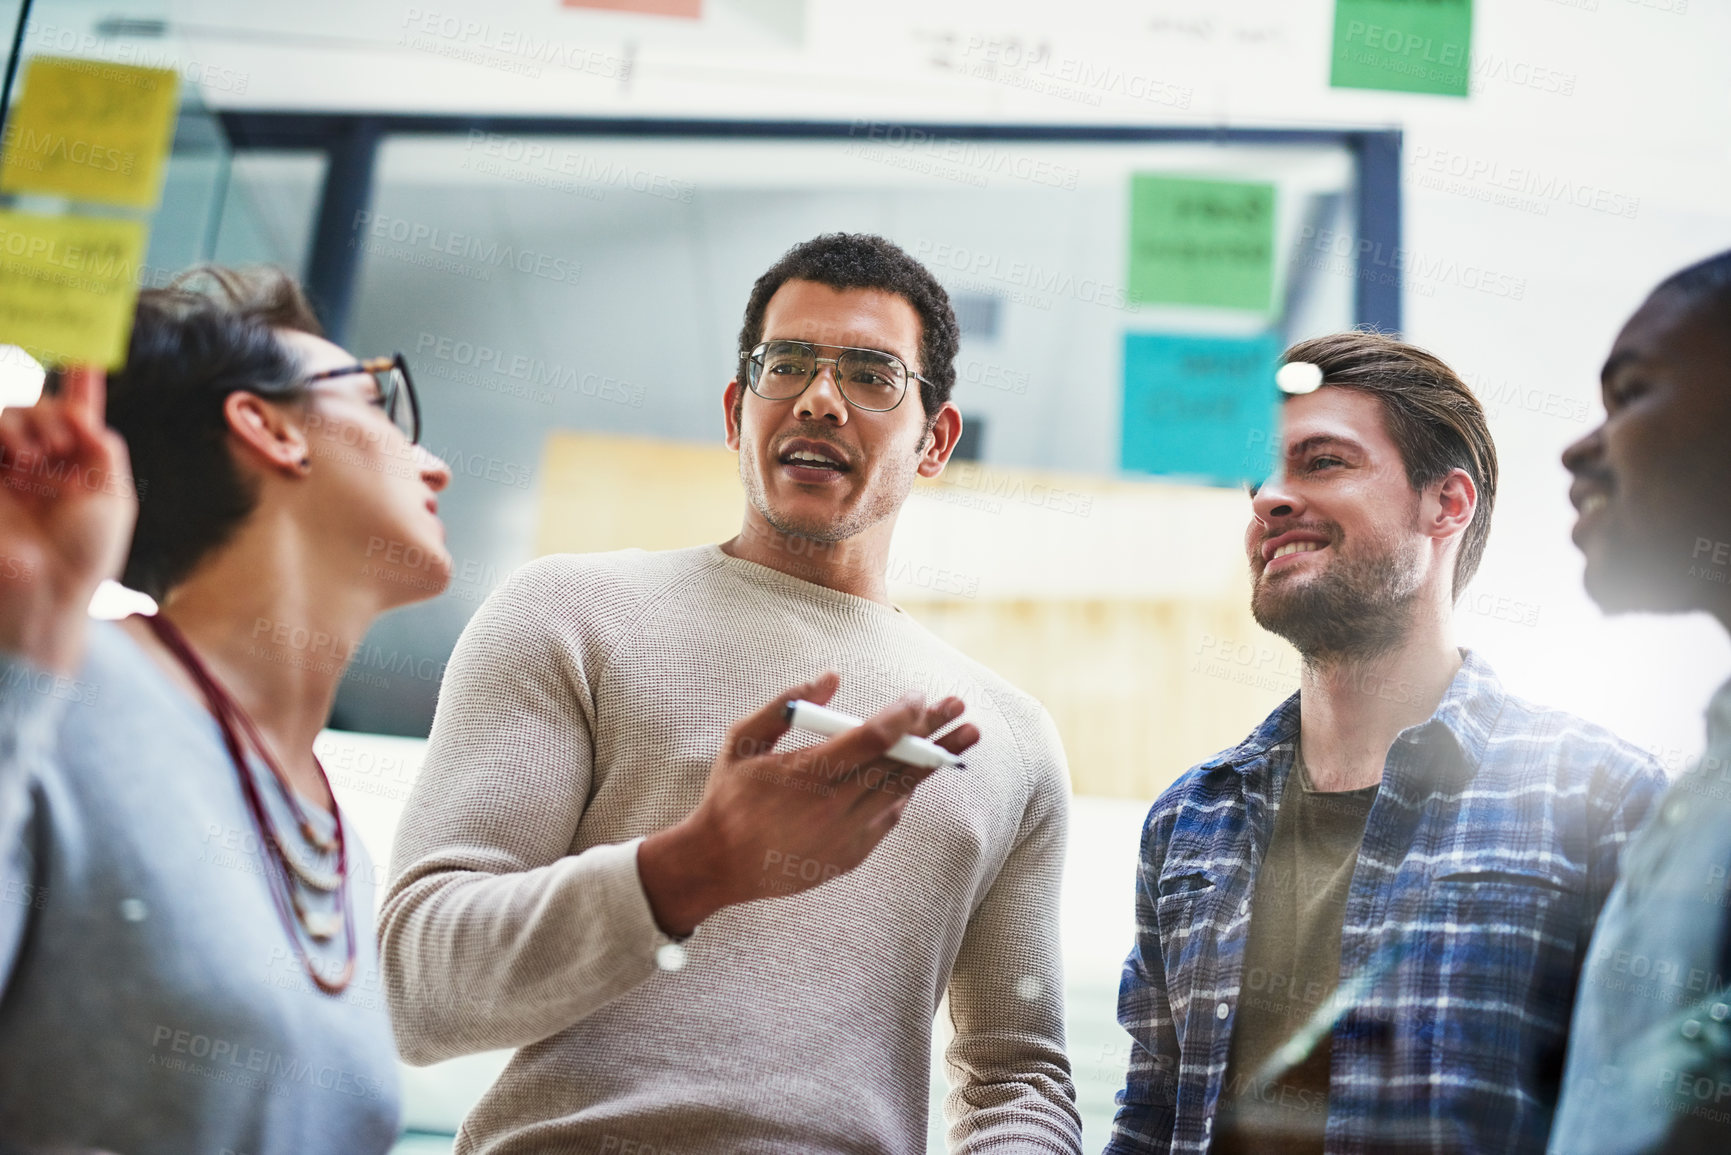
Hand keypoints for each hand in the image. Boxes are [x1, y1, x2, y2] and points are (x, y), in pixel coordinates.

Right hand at [0, 366, 136, 673]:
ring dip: (30, 422)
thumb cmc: (85, 553)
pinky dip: (5, 429)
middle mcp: (41, 462)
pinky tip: (21, 456)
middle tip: (64, 446)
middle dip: (54, 412)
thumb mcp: (113, 497)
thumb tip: (83, 410)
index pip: (77, 415)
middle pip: (41, 405)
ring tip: (38, 460)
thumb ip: (103, 448)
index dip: (82, 383)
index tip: (87, 354)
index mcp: (77, 467)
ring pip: (11, 413)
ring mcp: (6, 468)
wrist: (45, 591)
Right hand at [637, 673, 979, 936]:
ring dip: (931, 764)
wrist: (718, 865)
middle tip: (961, 709)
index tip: (919, 697)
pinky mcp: (850, 855)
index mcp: (806, 773)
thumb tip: (831, 677)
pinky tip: (915, 773)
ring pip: (899, 792)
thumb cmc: (729, 795)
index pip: (872, 739)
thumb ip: (786, 703)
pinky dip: (902, 792)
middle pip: (898, 764)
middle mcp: (832, 807)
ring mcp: (845, 835)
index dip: (903, 716)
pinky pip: (888, 818)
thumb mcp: (743, 740)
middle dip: (933, 733)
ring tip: (961, 738)